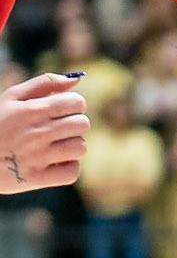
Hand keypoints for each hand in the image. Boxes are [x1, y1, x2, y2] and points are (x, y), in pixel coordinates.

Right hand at [0, 73, 89, 191]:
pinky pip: (72, 172)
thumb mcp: (13, 97)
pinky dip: (68, 168)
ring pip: (80, 148)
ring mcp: (38, 157)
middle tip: (61, 129)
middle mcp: (37, 132)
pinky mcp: (38, 178)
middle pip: (82, 124)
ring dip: (73, 146)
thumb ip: (44, 83)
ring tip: (57, 146)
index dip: (75, 105)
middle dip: (76, 124)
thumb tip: (76, 79)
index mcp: (32, 110)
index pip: (76, 102)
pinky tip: (56, 162)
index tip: (65, 110)